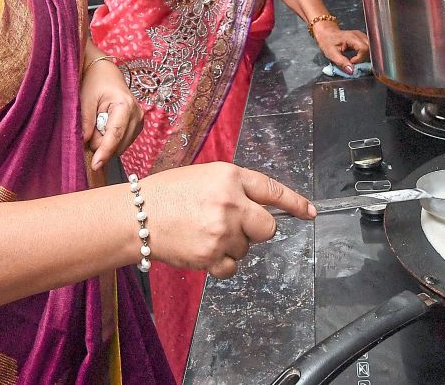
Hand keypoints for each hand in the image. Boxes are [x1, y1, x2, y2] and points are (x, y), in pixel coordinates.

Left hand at [81, 60, 142, 170]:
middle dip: (101, 144)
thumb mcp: (85, 99)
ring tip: (99, 123)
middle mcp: (137, 114)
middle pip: (119, 144)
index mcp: (125, 105)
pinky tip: (106, 125)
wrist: (106, 73)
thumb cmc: (95, 83)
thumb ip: (86, 122)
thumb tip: (86, 143)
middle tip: (90, 127)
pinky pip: (123, 142)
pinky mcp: (138, 125)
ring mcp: (140, 120)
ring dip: (107, 142)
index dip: (104, 152)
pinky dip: (112, 139)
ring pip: (121, 146)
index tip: (95, 165)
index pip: (115, 135)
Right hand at [141, 163, 314, 278]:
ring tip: (203, 232)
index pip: (273, 190)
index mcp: (230, 176)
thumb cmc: (166, 193)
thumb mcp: (205, 176)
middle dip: (257, 229)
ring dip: (232, 245)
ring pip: (247, 248)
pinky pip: (232, 267)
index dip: (295, 203)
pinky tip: (202, 249)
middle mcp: (231, 202)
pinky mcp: (211, 255)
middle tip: (234, 226)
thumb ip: (235, 188)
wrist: (135, 215)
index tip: (309, 212)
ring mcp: (222, 231)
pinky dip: (221, 263)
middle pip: (268, 227)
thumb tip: (260, 208)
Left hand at [312, 23, 369, 73]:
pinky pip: (368, 46)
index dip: (360, 58)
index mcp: (351, 37)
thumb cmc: (327, 42)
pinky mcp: (361, 38)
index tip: (351, 62)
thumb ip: (342, 63)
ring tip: (355, 59)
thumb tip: (352, 71)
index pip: (364, 49)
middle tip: (354, 62)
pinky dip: (364, 53)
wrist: (326, 33)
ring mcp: (361, 35)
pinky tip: (357, 56)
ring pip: (370, 48)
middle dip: (363, 58)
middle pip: (369, 48)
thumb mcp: (331, 54)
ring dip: (364, 56)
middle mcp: (358, 35)